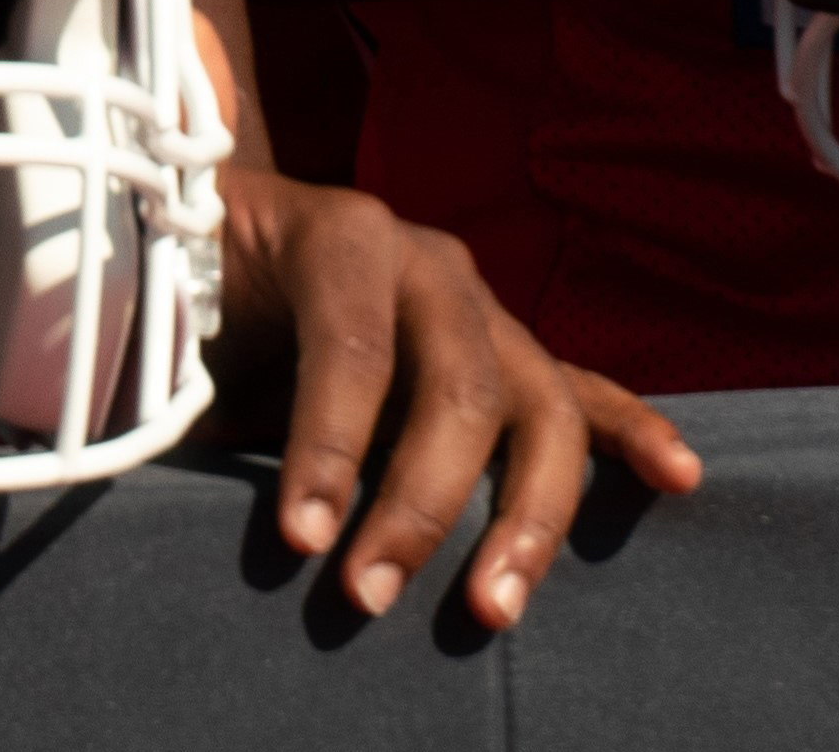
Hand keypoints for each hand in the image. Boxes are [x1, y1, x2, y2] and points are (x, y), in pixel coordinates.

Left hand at [217, 164, 700, 632]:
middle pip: (457, 379)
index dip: (328, 443)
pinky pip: (583, 390)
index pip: (351, 339)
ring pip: (536, 400)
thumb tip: (158, 457)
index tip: (298, 542)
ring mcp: (478, 303)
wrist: (223, 239)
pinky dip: (632, 432)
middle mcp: (424, 257)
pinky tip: (679, 477)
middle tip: (368, 597)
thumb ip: (185, 375)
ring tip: (496, 607)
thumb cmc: (195, 295)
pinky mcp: (507, 350)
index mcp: (337, 232)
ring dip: (526, 513)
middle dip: (419, 501)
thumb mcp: (176, 324)